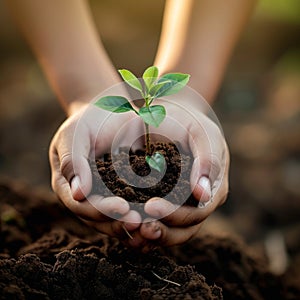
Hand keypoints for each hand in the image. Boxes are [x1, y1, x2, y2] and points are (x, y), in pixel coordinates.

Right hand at [49, 103, 142, 238]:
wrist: (109, 113)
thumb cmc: (87, 121)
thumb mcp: (74, 135)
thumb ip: (73, 161)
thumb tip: (78, 194)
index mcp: (68, 185)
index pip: (80, 204)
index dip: (100, 209)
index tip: (121, 207)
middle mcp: (86, 196)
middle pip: (99, 218)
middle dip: (119, 222)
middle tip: (138, 222)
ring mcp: (106, 196)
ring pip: (116, 218)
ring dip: (132, 223)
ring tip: (150, 224)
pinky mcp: (126, 192)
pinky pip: (133, 206)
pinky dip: (144, 214)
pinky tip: (159, 218)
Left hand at [127, 99, 228, 250]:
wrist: (171, 120)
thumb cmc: (189, 123)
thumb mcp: (203, 134)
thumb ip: (207, 160)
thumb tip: (203, 195)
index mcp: (213, 189)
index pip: (197, 212)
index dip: (175, 214)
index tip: (150, 207)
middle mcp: (199, 204)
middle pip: (184, 229)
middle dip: (162, 230)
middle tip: (139, 226)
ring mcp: (182, 206)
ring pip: (170, 232)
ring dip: (151, 235)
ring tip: (130, 229)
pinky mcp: (164, 204)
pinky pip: (155, 222)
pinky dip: (142, 229)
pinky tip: (125, 226)